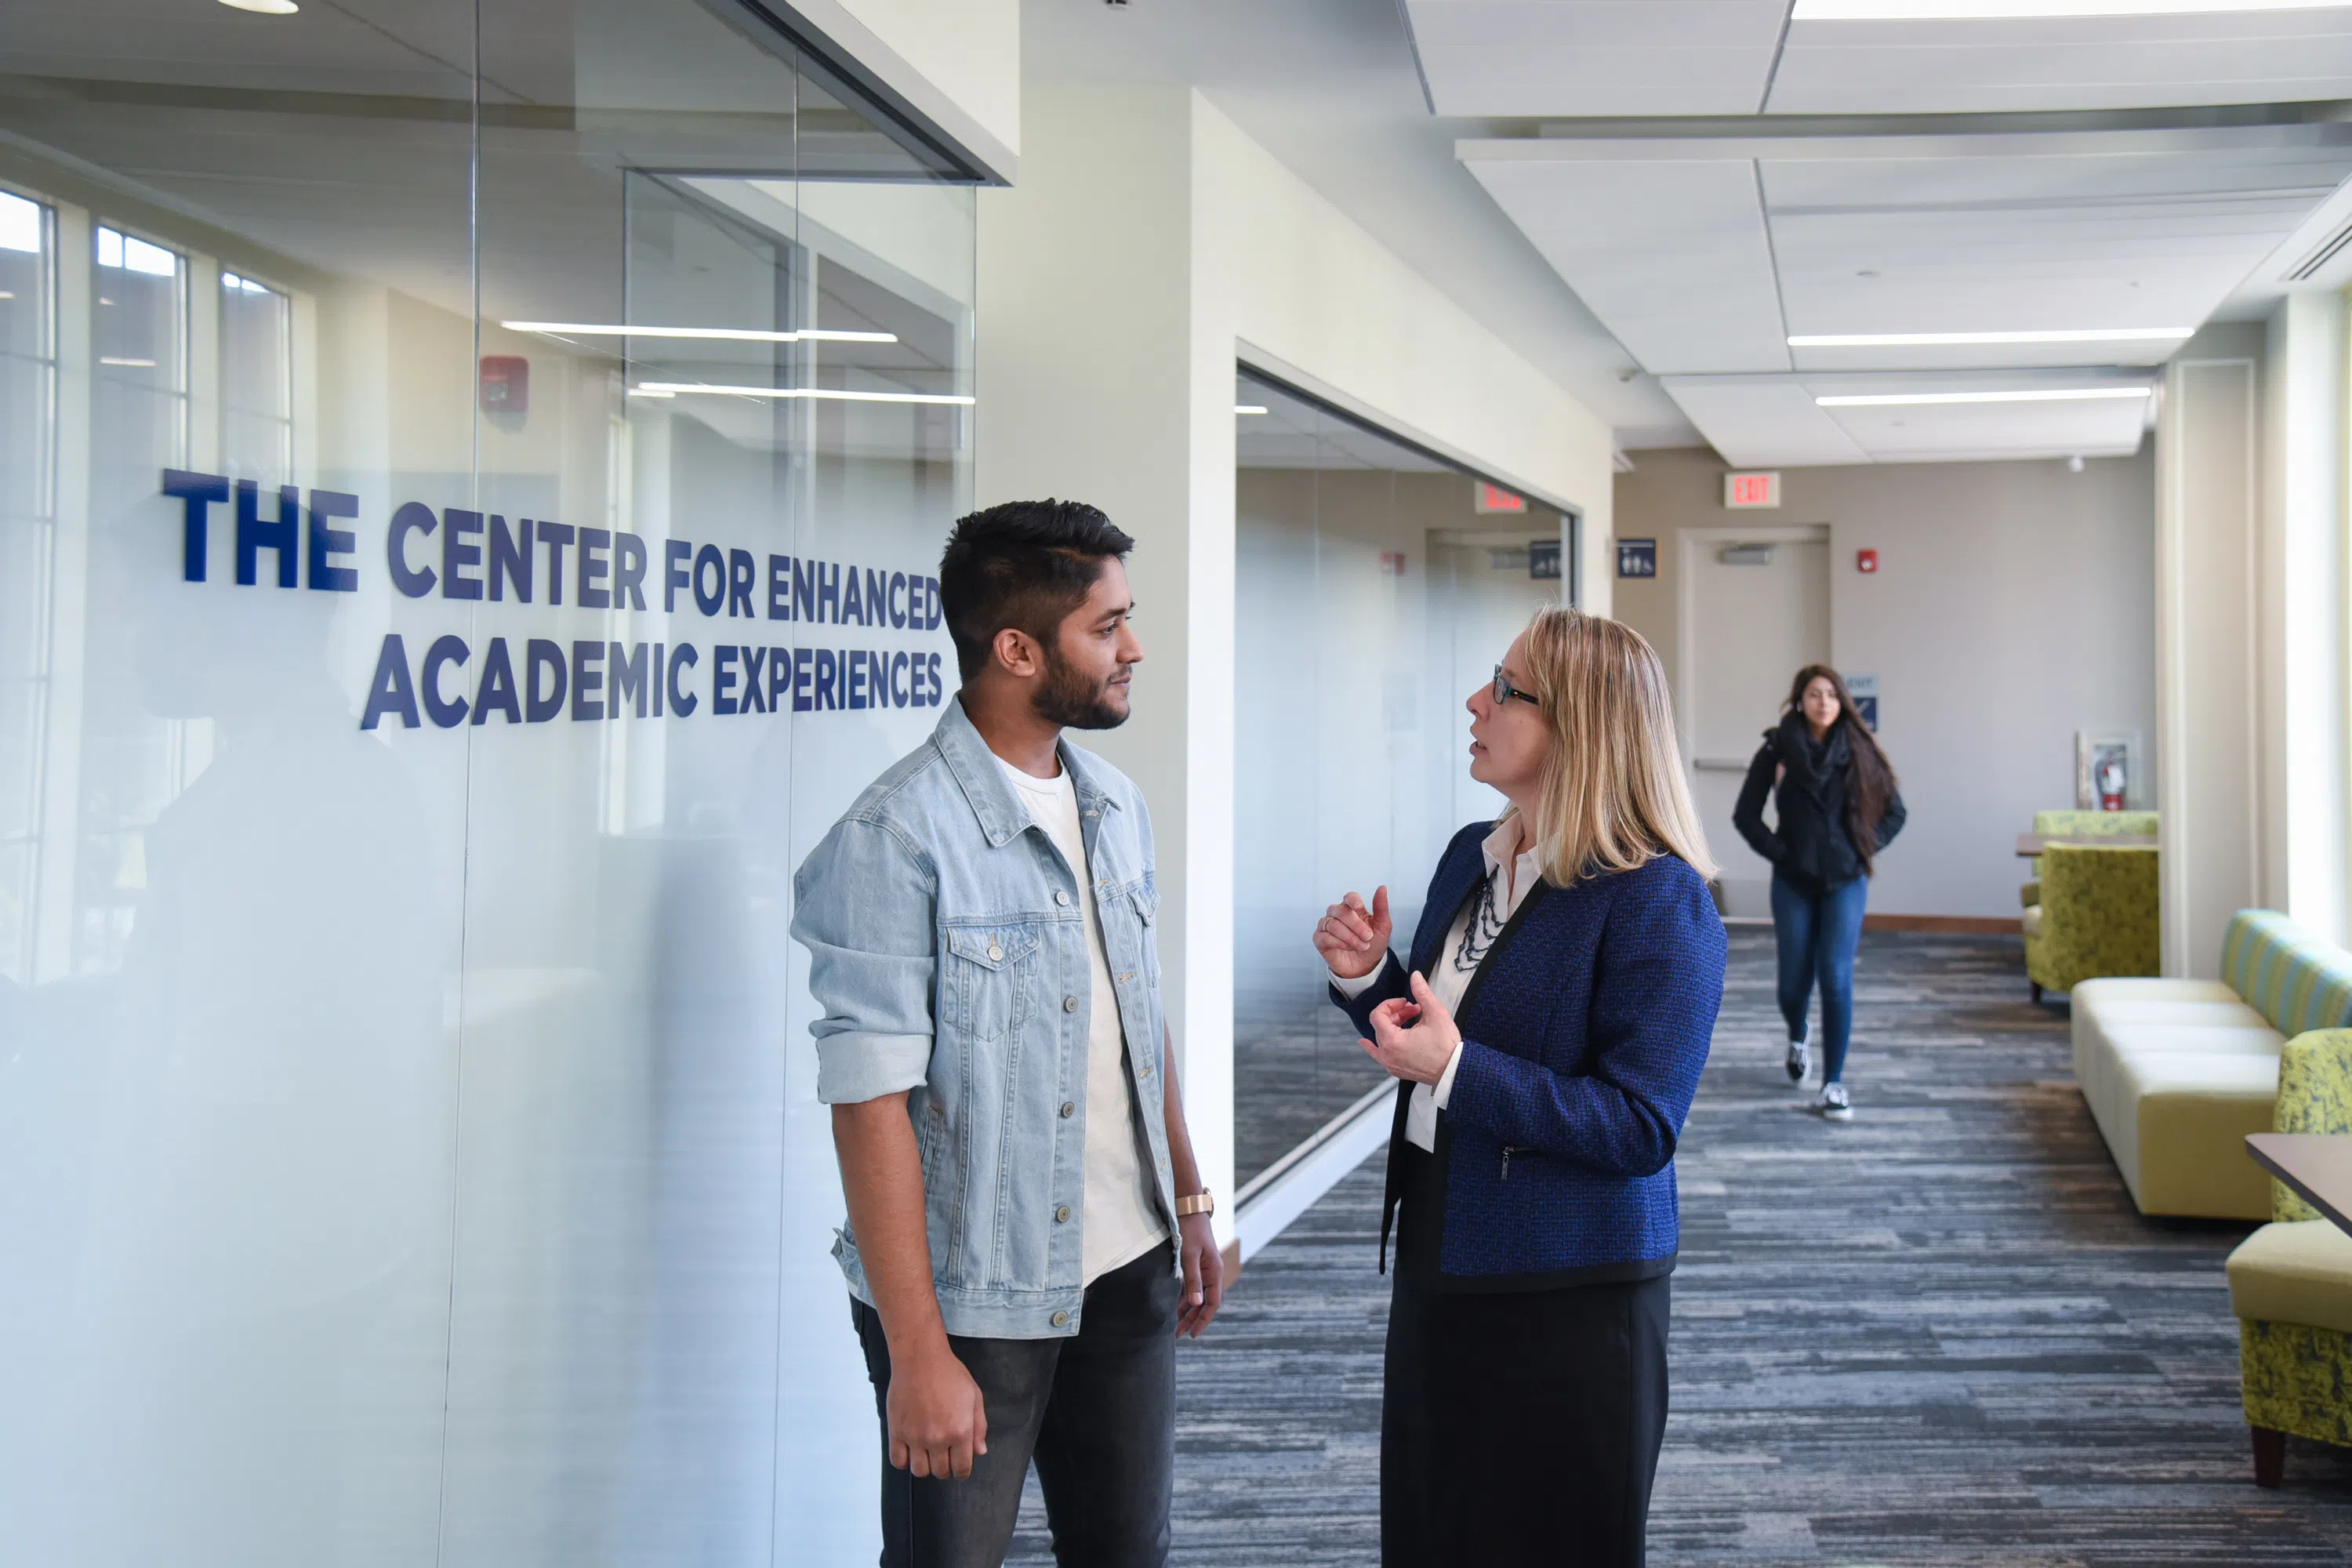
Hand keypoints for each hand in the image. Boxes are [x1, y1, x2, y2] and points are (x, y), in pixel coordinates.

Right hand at [886, 1339, 988, 1479]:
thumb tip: (980, 1452)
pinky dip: (904, 1461)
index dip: (962, 1471)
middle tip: (943, 1455)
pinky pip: (898, 1461)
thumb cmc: (950, 1374)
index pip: (962, 1468)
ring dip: (925, 1466)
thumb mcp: (974, 1397)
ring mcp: (915, 1437)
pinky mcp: (896, 1432)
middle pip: (941, 1472)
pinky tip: (910, 1449)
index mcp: (960, 1431)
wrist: (921, 1359)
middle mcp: (938, 1439)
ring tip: (926, 1453)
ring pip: (919, 1471)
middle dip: (945, 1468)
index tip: (959, 1466)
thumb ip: (979, 1427)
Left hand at [1176, 1212, 1223, 1337]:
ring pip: (1196, 1296)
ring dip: (1186, 1311)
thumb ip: (1193, 1280)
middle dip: (1192, 1319)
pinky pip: (1190, 1287)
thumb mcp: (1190, 1255)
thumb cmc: (1190, 1230)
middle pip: (1204, 1303)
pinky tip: (1172, 1307)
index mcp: (1214, 1272)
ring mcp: (1203, 1269)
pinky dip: (1182, 1298)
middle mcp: (1211, 1273)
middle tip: (1178, 1335)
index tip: (1193, 1334)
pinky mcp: (1194, 1265)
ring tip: (1173, 1325)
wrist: (1189, 1208)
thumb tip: (1196, 1303)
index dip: (1203, 1320)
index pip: (1212, 1303)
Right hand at [1314, 885, 1391, 979]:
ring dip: (1350, 937)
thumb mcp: (1382, 927)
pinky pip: (1325, 937)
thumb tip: (1382, 887)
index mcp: (1352, 908)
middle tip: (1368, 937)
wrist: (1365, 966)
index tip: (1359, 907)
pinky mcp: (1320, 939)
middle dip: (1356, 925)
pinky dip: (1339, 943)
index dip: (1353, 900)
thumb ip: (1381, 907)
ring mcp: (1326, 926)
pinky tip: (1349, 948)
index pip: (1349, 897)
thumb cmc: (1372, 944)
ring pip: (1333, 925)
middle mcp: (1337, 914)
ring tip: (1362, 946)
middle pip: (1340, 911)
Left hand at [1362, 970, 1461, 1085]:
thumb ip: (1422, 992)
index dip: (1390, 1004)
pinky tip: (1368, 1042)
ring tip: (1409, 1022)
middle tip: (1413, 1010)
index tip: (1404, 1002)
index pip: (1378, 1015)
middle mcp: (1388, 1055)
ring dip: (1391, 1026)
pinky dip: (1376, 1045)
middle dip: (1395, 1013)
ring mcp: (1391, 1064)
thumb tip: (1415, 977)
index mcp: (1393, 1041)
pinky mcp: (1397, 1070)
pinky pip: (1380, 1055)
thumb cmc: (1447, 1047)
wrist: (1454, 1070)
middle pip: (1380, 1026)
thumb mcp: (1435, 1013)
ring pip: (1380, 1039)